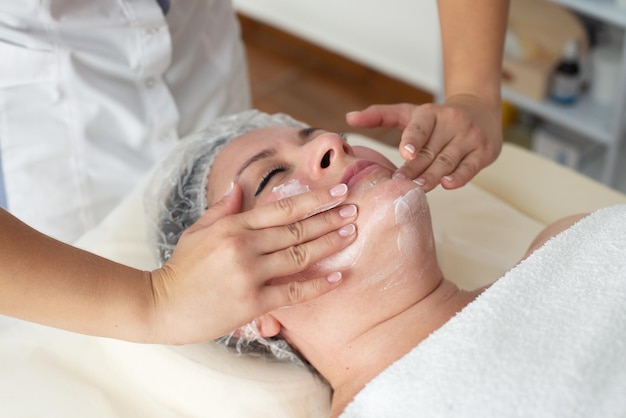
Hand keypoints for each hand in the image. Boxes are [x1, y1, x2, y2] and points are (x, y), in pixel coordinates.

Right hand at [149, 182, 356, 343]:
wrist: (159, 306)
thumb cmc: (180, 269)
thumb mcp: (198, 231)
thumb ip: (222, 209)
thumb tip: (238, 186)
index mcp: (232, 225)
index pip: (282, 208)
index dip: (314, 199)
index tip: (338, 190)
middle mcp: (243, 245)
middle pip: (297, 229)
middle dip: (329, 217)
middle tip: (355, 209)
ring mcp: (248, 273)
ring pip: (299, 255)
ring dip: (329, 244)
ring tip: (351, 233)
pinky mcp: (252, 302)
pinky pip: (293, 292)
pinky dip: (318, 285)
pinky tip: (338, 277)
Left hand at [346, 95, 501, 191]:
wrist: (479, 110)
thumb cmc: (436, 118)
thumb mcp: (408, 113)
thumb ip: (379, 116)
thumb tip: (348, 118)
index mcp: (430, 113)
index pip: (420, 127)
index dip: (413, 140)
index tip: (405, 153)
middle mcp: (452, 123)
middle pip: (430, 150)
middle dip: (415, 168)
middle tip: (400, 183)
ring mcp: (469, 137)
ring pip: (448, 160)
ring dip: (433, 175)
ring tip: (418, 188)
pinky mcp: (483, 152)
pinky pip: (470, 167)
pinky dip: (460, 176)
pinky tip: (447, 184)